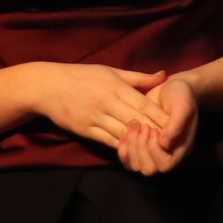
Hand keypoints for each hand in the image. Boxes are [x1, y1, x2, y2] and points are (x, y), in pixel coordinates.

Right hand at [29, 63, 167, 149]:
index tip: (174, 122)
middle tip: (171, 140)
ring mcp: (95, 117)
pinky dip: (121, 147)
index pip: (142, 102)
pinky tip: (134, 151)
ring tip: (157, 148)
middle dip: (154, 130)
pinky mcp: (85, 130)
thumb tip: (164, 76)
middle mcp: (106, 102)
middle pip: (135, 119)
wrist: (47, 87)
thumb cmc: (82, 76)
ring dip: (140, 142)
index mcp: (114, 86)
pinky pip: (107, 141)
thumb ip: (137, 77)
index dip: (159, 115)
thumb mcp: (110, 70)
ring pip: (122, 133)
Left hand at [118, 72, 198, 174]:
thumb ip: (176, 124)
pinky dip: (123, 148)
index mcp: (179, 149)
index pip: (165, 165)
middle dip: (141, 148)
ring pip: (135, 166)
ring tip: (134, 124)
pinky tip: (124, 131)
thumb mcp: (182, 106)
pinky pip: (127, 159)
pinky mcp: (138, 147)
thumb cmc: (180, 97)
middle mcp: (165, 155)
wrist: (170, 88)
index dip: (155, 151)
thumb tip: (165, 144)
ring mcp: (150, 153)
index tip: (153, 129)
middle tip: (142, 125)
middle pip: (148, 169)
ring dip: (131, 146)